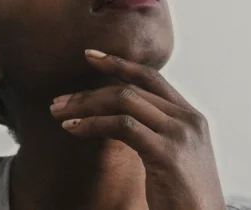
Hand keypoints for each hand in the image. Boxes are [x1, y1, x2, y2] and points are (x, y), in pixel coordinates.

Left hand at [49, 49, 225, 209]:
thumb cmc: (184, 199)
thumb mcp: (173, 157)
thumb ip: (155, 133)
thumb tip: (120, 119)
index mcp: (191, 117)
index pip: (152, 78)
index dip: (119, 64)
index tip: (90, 56)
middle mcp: (187, 120)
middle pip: (131, 88)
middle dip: (90, 92)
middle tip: (59, 101)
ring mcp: (179, 134)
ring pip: (124, 101)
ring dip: (85, 105)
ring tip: (59, 113)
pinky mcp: (166, 153)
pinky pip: (122, 126)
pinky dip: (93, 124)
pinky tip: (73, 129)